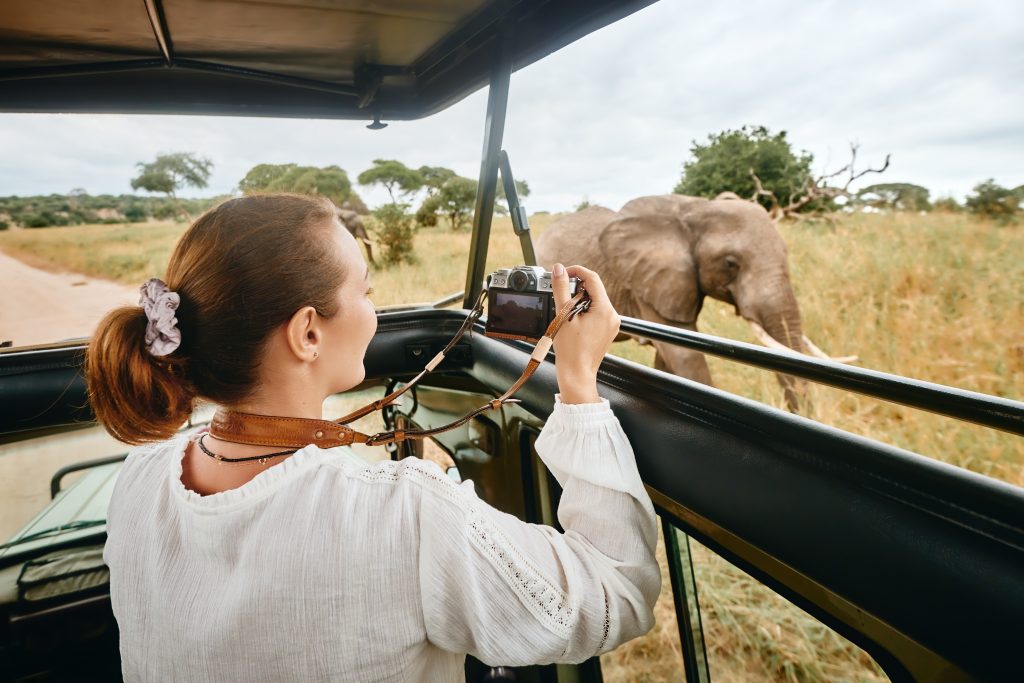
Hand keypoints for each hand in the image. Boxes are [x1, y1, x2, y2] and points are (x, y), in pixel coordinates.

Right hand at [550, 263, 620, 402]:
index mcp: (604, 309)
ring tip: (567, 315)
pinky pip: (597, 312)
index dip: (576, 271)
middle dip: (576, 289)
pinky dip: (585, 311)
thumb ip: (560, 289)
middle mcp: (612, 315)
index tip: (563, 273)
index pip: (592, 278)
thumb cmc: (570, 350)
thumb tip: (559, 269)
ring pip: (595, 301)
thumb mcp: (563, 315)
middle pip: (594, 290)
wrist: (577, 373)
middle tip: (561, 296)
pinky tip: (574, 322)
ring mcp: (612, 324)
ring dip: (579, 301)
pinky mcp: (608, 330)